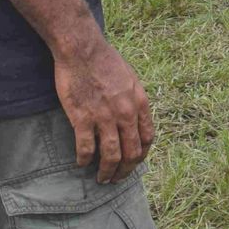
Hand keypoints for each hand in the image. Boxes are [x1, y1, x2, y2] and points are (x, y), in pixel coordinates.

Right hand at [53, 36, 154, 183]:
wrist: (83, 50)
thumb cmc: (106, 62)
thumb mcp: (131, 80)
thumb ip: (134, 101)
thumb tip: (135, 120)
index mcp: (140, 104)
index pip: (147, 139)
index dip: (141, 155)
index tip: (133, 162)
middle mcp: (126, 113)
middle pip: (132, 152)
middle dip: (125, 171)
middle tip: (116, 178)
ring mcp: (105, 117)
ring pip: (111, 156)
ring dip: (107, 172)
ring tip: (101, 179)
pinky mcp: (83, 118)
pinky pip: (86, 148)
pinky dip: (84, 159)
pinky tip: (81, 163)